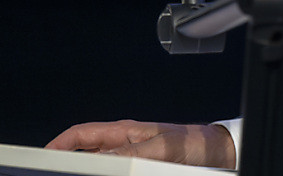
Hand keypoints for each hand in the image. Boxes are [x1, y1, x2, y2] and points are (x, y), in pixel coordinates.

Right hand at [46, 120, 235, 168]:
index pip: (82, 134)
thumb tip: (104, 160)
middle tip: (58, 173)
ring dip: (87, 170)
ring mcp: (131, 158)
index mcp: (125, 131)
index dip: (59, 144)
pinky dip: (105, 175)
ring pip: (98, 165)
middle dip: (68, 162)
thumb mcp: (161, 148)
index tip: (45, 157)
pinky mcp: (140, 169)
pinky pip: (116, 171)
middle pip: (85, 152)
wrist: (218, 153)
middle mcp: (125, 144)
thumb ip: (131, 153)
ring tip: (76, 175)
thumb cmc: (195, 142)